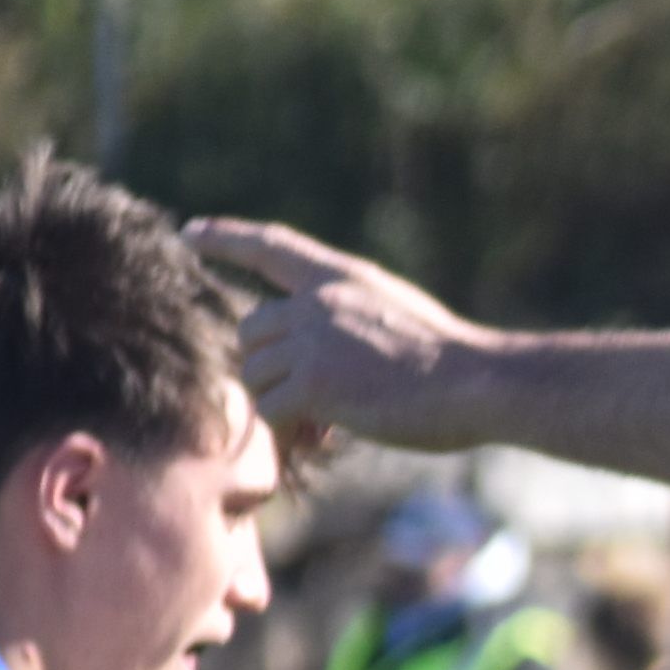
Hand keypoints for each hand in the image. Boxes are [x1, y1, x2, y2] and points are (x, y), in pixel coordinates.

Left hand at [192, 218, 506, 447]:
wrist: (478, 382)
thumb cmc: (453, 361)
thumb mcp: (398, 314)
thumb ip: (351, 320)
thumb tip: (316, 359)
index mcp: (342, 277)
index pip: (271, 246)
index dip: (227, 236)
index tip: (191, 231)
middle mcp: (317, 302)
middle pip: (252, 330)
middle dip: (269, 367)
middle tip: (310, 404)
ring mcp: (312, 342)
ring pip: (256, 374)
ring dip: (281, 404)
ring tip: (325, 425)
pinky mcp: (314, 385)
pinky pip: (271, 411)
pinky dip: (290, 431)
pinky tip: (325, 437)